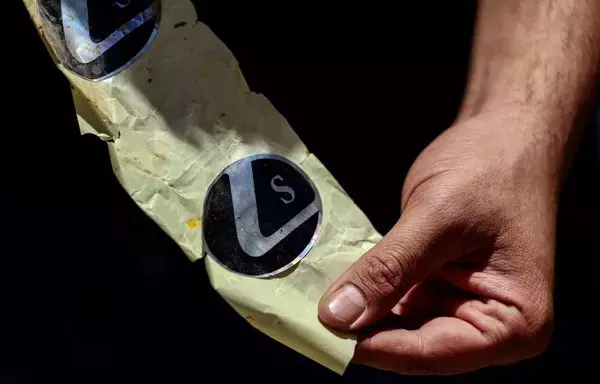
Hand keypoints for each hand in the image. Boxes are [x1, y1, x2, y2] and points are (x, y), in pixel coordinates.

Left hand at [318, 112, 555, 373]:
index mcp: (514, 324)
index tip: (324, 332)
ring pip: (401, 326)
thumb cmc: (492, 168)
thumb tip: (339, 316)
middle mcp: (493, 326)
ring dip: (363, 312)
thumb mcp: (437, 217)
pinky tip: (341, 283)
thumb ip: (390, 269)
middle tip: (313, 317)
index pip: (432, 352)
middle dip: (365, 330)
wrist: (505, 134)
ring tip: (320, 299)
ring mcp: (464, 306)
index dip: (374, 345)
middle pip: (415, 345)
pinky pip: (400, 300)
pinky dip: (372, 292)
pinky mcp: (441, 286)